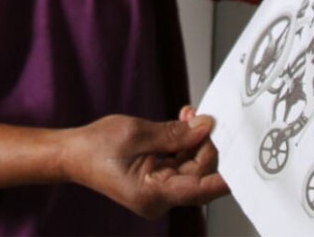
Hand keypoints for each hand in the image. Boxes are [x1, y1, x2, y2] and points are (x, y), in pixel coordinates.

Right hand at [63, 111, 227, 218]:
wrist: (72, 154)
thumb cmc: (95, 147)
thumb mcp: (137, 133)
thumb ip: (174, 133)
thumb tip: (205, 126)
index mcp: (153, 194)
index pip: (202, 188)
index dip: (224, 171)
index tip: (241, 152)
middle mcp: (160, 199)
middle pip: (199, 175)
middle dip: (204, 144)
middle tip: (200, 116)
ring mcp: (159, 191)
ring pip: (192, 167)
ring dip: (193, 141)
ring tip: (187, 115)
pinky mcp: (157, 181)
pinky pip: (180, 164)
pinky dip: (183, 145)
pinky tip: (182, 124)